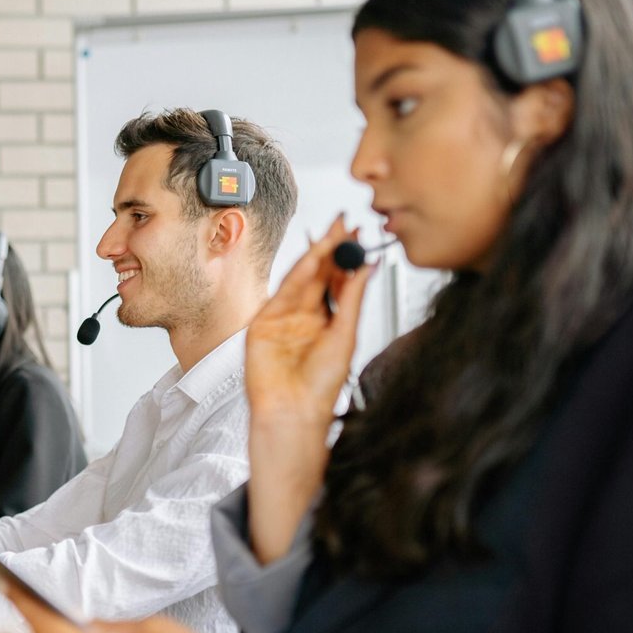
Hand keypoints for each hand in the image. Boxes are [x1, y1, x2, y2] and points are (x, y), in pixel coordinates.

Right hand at [245, 214, 376, 425]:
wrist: (293, 411)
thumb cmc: (320, 388)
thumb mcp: (346, 336)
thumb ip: (353, 299)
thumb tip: (368, 267)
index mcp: (330, 322)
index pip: (340, 280)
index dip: (349, 256)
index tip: (360, 233)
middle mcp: (307, 317)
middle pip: (320, 274)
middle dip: (332, 247)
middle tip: (344, 222)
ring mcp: (284, 318)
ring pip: (302, 279)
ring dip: (316, 255)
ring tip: (332, 233)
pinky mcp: (265, 322)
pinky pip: (283, 291)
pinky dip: (297, 273)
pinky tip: (312, 259)